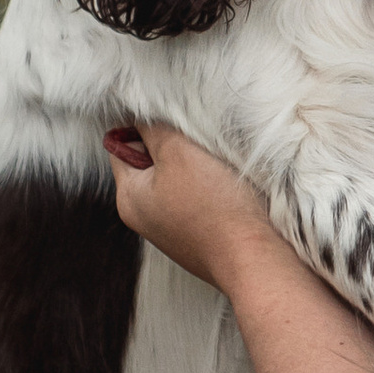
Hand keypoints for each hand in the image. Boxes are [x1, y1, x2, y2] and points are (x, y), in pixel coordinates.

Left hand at [103, 122, 278, 291]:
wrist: (254, 258)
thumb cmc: (216, 207)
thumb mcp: (178, 151)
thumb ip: (154, 127)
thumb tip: (142, 115)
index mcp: (129, 198)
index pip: (119, 146)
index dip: (143, 126)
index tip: (170, 122)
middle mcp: (145, 218)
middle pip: (151, 162)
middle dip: (174, 146)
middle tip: (198, 143)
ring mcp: (174, 230)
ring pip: (178, 179)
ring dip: (196, 166)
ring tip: (218, 167)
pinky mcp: (200, 237)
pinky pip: (199, 200)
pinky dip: (212, 189)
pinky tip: (230, 189)